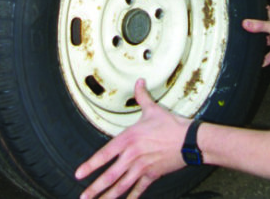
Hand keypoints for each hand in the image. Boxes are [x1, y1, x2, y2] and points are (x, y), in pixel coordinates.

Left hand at [75, 79, 190, 198]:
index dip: (90, 165)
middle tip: (84, 196)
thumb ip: (141, 97)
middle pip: (110, 175)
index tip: (79, 174)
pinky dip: (132, 197)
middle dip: (95, 188)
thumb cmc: (172, 126)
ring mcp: (142, 167)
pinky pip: (139, 188)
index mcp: (129, 139)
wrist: (190, 140)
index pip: (104, 154)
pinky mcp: (153, 174)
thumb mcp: (153, 110)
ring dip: (108, 196)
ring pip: (122, 185)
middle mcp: (133, 155)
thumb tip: (138, 83)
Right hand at [242, 6, 269, 64]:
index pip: (260, 13)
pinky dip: (263, 60)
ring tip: (244, 49)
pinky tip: (257, 63)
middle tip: (238, 34)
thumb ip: (259, 26)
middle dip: (251, 32)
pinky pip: (269, 57)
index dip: (251, 14)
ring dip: (256, 47)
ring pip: (262, 44)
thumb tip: (245, 24)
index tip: (241, 15)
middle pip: (259, 30)